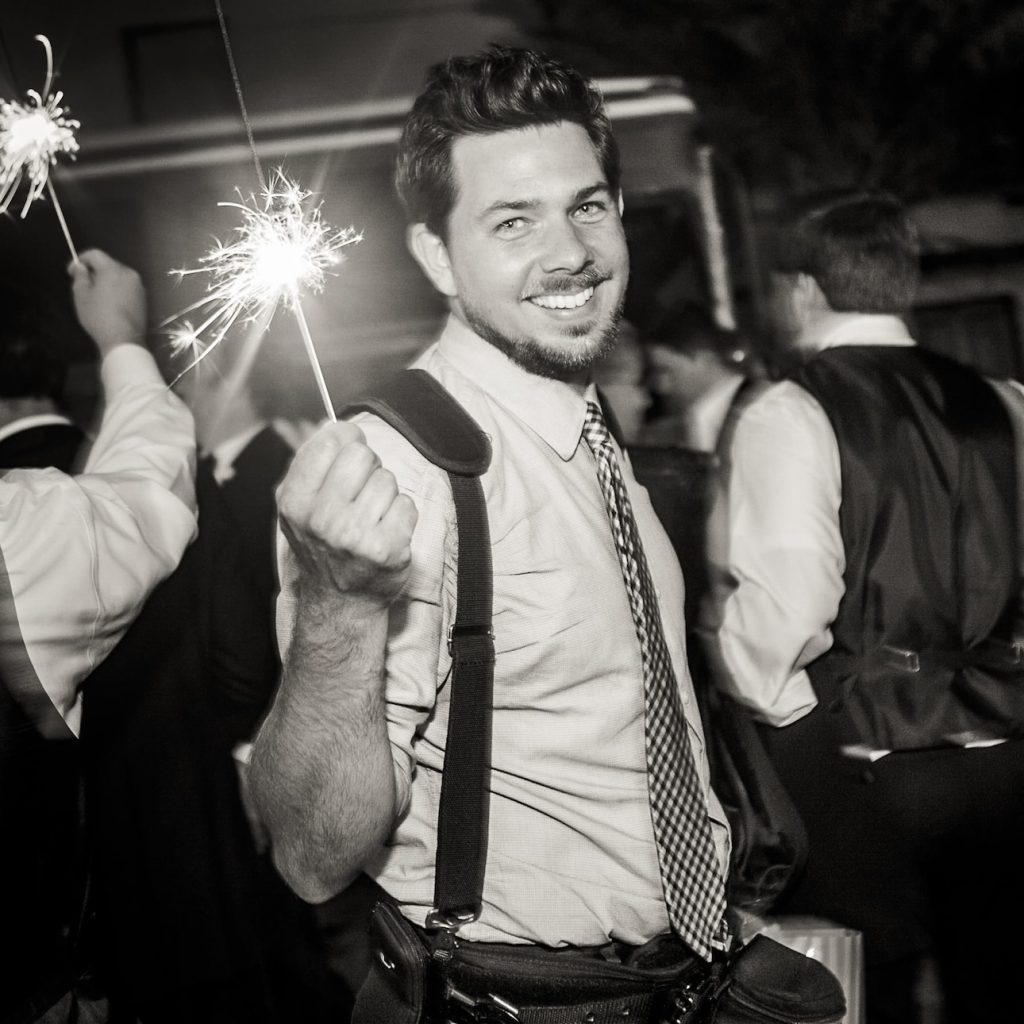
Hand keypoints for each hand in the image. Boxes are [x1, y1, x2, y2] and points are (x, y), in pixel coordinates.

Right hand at [69, 249, 146, 354]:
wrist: (124, 339)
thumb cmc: (99, 316)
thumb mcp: (81, 295)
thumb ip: (80, 276)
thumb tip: (81, 267)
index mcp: (113, 269)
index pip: (95, 254)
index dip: (80, 259)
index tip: (72, 271)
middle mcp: (129, 274)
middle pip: (109, 264)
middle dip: (95, 270)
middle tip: (83, 283)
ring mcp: (139, 287)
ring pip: (119, 276)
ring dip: (107, 280)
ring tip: (96, 294)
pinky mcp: (144, 299)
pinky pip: (127, 287)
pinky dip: (117, 289)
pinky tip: (110, 303)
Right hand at [277, 421, 417, 607]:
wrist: (339, 602)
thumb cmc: (323, 546)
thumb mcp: (299, 507)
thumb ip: (312, 466)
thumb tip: (335, 424)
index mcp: (295, 502)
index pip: (329, 441)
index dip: (345, 439)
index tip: (348, 451)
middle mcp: (322, 519)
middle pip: (362, 455)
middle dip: (367, 468)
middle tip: (361, 494)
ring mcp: (356, 536)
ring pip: (388, 480)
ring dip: (385, 495)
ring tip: (371, 519)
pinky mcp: (387, 549)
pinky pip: (407, 504)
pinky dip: (402, 515)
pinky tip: (386, 533)